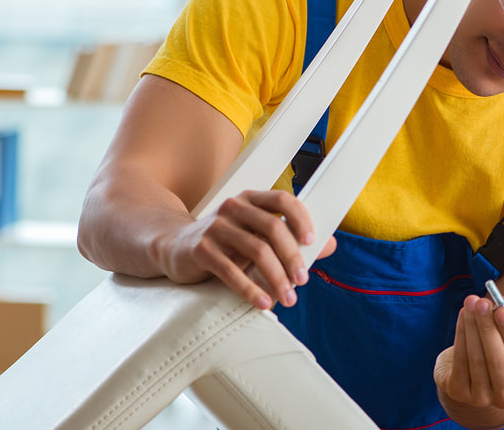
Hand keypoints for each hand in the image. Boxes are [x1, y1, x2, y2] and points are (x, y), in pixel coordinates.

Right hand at [157, 189, 336, 309]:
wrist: (174, 246)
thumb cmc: (224, 242)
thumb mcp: (255, 236)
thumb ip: (290, 240)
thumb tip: (330, 246)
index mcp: (251, 200)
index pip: (282, 199)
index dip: (300, 218)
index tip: (312, 241)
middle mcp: (234, 207)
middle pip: (272, 229)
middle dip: (292, 257)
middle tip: (302, 280)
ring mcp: (216, 226)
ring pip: (256, 251)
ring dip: (276, 278)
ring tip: (288, 297)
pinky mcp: (201, 249)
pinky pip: (231, 271)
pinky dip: (251, 289)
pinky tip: (263, 303)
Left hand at [434, 292, 503, 421]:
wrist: (471, 380)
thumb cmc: (495, 354)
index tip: (502, 310)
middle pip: (496, 358)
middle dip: (487, 327)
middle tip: (482, 302)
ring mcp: (480, 398)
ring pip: (475, 357)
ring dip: (471, 325)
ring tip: (470, 302)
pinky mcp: (458, 392)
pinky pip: (459, 359)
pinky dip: (460, 333)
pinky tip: (462, 315)